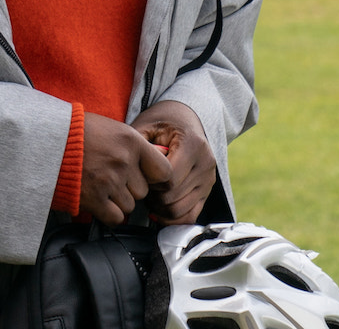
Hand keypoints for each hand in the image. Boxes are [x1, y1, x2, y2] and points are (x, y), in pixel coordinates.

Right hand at [77, 113, 171, 224]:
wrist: (44, 139)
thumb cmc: (74, 131)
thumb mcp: (110, 128)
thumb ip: (132, 146)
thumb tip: (154, 159)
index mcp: (131, 141)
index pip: (163, 170)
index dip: (157, 179)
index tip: (151, 182)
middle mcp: (123, 161)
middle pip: (142, 191)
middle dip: (129, 188)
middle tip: (110, 178)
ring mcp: (109, 181)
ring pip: (129, 206)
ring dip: (117, 201)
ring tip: (99, 185)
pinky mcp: (94, 199)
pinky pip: (115, 217)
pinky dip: (108, 214)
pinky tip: (98, 202)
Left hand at [134, 100, 213, 224]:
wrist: (185, 119)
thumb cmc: (162, 122)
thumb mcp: (146, 125)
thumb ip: (138, 146)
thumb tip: (130, 172)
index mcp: (193, 145)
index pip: (169, 178)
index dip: (149, 182)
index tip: (140, 174)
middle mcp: (206, 164)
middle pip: (173, 196)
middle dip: (152, 195)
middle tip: (141, 185)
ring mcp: (208, 180)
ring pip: (179, 210)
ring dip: (159, 208)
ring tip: (149, 193)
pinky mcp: (207, 192)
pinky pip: (190, 217)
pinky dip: (171, 218)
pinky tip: (158, 207)